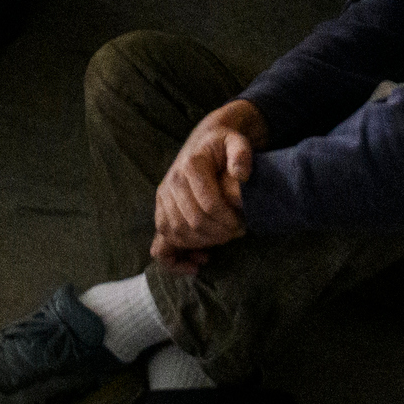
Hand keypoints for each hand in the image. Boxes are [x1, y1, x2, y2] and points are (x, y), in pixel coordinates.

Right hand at [148, 100, 262, 267]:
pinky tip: (197, 260)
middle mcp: (172, 181)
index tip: (242, 224)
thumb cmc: (224, 147)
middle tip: (236, 233)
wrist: (204, 143)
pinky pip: (162, 241)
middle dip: (219, 234)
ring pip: (178, 233)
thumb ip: (241, 154)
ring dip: (203, 244)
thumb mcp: (237, 142)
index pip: (209, 204)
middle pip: (194, 222)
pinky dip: (177, 257)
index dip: (228, 220)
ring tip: (221, 240)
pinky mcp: (160, 210)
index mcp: (191, 165)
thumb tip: (241, 174)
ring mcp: (163, 197)